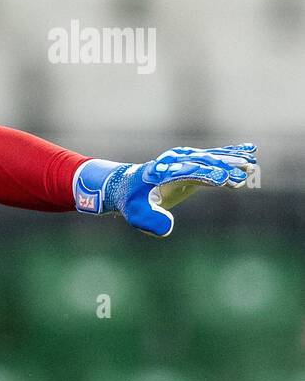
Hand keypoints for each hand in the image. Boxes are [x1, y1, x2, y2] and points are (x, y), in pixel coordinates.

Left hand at [74, 143, 256, 236]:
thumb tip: (168, 228)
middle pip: (204, 162)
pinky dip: (231, 154)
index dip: (206, 175)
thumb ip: (150, 220)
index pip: (187, 172)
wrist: (127, 185)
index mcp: (161, 172)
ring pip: (212, 158)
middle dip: (224, 167)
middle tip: (247, 172)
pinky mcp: (193, 163)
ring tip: (253, 165)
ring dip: (232, 160)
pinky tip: (251, 152)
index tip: (224, 180)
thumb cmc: (132, 201)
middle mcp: (175, 162)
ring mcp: (185, 160)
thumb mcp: (136, 213)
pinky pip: (214, 158)